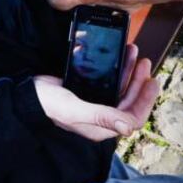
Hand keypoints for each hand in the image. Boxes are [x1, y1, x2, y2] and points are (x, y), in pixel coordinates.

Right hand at [33, 45, 158, 141]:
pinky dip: (118, 70)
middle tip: (144, 62)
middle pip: (130, 101)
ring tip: (134, 55)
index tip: (152, 82)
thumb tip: (128, 127)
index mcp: (101, 128)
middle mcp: (102, 118)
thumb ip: (102, 117)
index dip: (145, 101)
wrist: (30, 94)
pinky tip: (120, 57)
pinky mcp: (91, 93)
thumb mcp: (76, 109)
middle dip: (139, 82)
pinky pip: (111, 83)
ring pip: (122, 90)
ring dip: (130, 73)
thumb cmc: (50, 104)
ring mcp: (97, 105)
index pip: (133, 118)